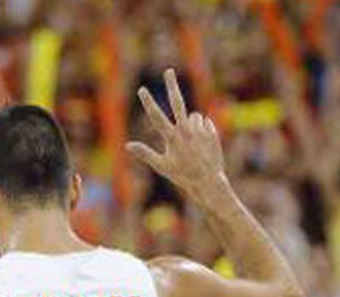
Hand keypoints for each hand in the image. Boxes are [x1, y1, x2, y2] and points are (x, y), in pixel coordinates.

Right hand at [127, 68, 226, 202]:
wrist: (208, 182)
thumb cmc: (182, 176)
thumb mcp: (161, 166)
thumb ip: (145, 153)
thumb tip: (127, 145)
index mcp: (172, 137)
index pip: (156, 116)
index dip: (148, 102)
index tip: (142, 89)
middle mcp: (187, 130)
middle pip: (177, 102)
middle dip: (171, 85)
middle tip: (168, 71)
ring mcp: (201, 130)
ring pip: (193, 116)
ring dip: (189, 122)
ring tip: (190, 143)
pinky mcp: (212, 131)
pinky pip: (204, 122)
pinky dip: (201, 128)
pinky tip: (200, 143)